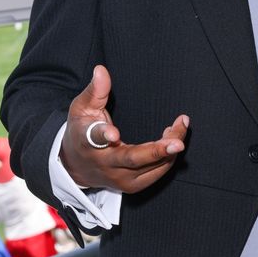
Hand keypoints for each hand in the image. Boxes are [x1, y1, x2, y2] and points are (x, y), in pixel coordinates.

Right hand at [60, 65, 188, 192]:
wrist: (77, 166)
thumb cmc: (81, 131)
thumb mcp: (81, 108)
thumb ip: (95, 90)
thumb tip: (101, 70)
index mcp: (88, 141)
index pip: (94, 138)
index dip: (104, 135)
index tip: (114, 134)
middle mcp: (105, 164)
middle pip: (133, 159)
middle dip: (157, 151)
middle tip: (178, 141)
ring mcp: (120, 178)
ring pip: (151, 167)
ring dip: (169, 147)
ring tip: (181, 125)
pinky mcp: (133, 185)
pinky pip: (157, 172)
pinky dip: (169, 156)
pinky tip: (173, 137)